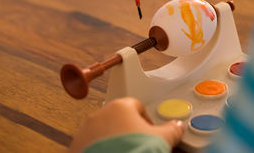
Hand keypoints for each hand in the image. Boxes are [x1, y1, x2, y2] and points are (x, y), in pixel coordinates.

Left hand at [68, 97, 185, 151]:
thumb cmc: (134, 150)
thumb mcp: (161, 140)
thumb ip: (172, 129)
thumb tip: (178, 126)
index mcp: (120, 106)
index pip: (137, 105)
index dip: (147, 120)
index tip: (151, 133)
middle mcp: (100, 115)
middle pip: (119, 118)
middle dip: (130, 130)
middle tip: (140, 145)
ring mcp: (85, 132)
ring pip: (103, 132)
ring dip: (114, 140)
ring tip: (125, 152)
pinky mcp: (75, 147)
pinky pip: (90, 145)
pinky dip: (100, 150)